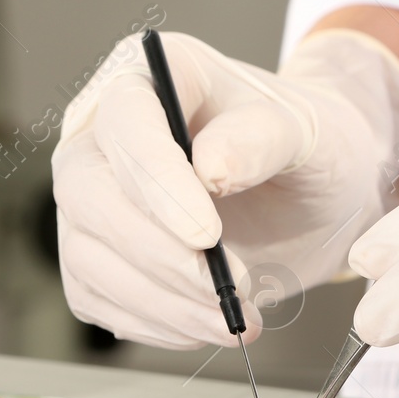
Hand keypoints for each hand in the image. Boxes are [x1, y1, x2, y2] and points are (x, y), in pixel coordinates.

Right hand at [52, 30, 398, 348]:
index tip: (205, 236)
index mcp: (149, 75)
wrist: (312, 191)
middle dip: (156, 255)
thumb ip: (260, 139)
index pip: (125, 123)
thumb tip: (209, 168)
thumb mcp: (305, 131)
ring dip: (160, 302)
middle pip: (88, 193)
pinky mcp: (96, 253)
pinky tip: (206, 322)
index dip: (155, 183)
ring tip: (233, 318)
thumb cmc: (306, 144)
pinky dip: (153, 323)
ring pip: (86, 256)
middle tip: (225, 291)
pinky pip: (98, 298)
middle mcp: (103, 132)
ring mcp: (92, 195)